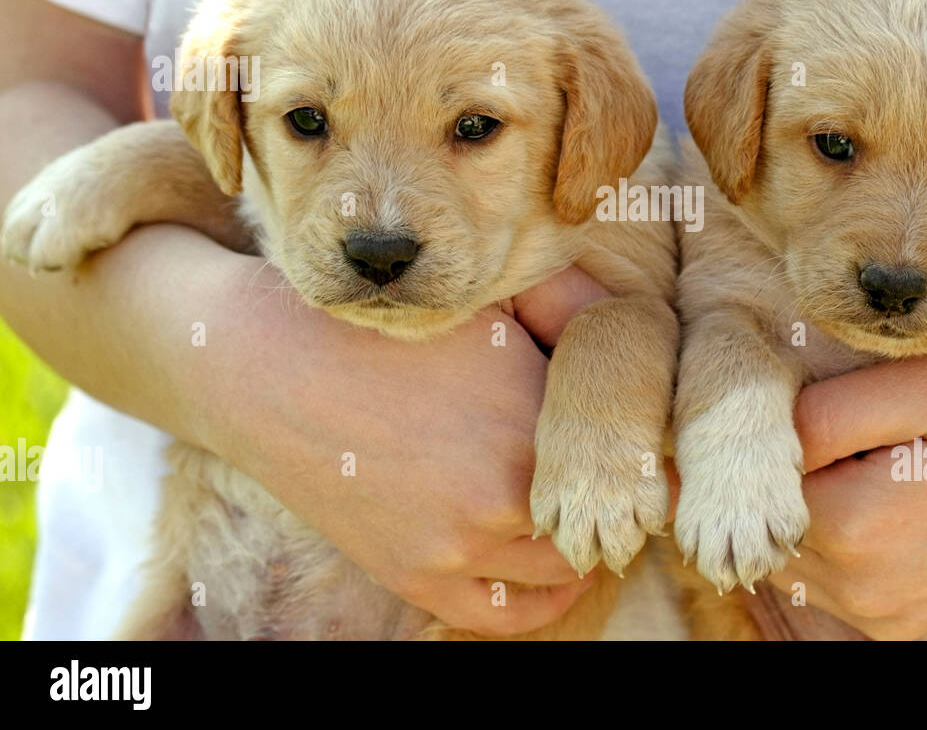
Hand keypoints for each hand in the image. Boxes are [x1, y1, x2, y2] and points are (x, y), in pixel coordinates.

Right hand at [202, 258, 610, 636]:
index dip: (648, 457)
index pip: (630, 461)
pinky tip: (554, 575)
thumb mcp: (489, 312)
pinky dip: (543, 603)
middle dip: (619, 503)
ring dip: (585, 548)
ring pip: (564, 571)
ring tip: (588, 521)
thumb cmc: (386, 330)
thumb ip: (571, 322)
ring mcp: (455, 545)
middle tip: (623, 487)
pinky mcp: (415, 577)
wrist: (269, 368)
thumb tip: (645, 331)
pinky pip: (506, 616)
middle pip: (603, 519)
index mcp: (532, 419)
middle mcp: (502, 492)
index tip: (654, 455)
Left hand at [767, 342, 926, 639]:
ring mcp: (882, 613)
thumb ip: (839, 409)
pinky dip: (838, 532)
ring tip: (882, 449)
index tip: (829, 393)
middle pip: (775, 516)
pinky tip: (889, 485)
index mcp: (858, 526)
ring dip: (816, 498)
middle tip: (860, 417)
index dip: (783, 423)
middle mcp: (862, 588)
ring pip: (798, 548)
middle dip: (795, 466)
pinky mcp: (902, 621)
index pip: (762, 473)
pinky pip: (831, 576)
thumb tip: (771, 429)